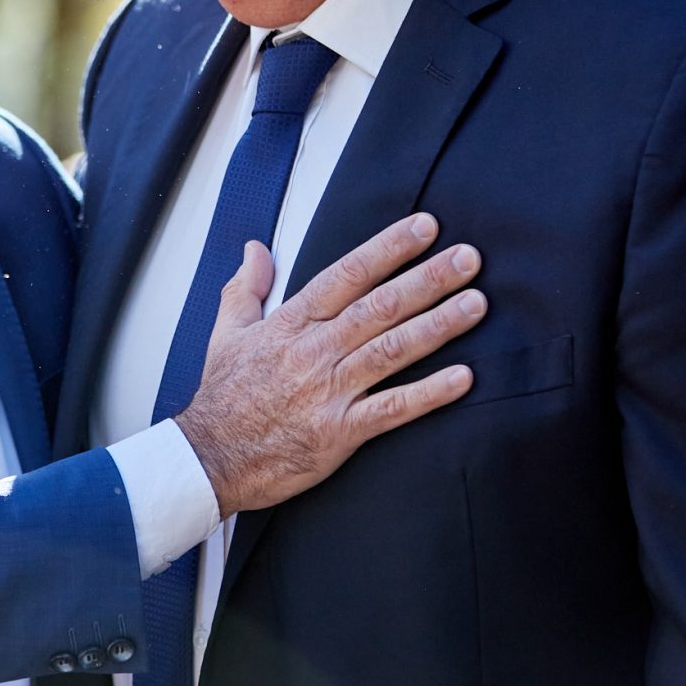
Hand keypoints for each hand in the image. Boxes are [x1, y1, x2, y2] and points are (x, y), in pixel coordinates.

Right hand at [175, 213, 483, 516]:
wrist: (209, 458)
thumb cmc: (222, 398)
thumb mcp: (225, 333)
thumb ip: (245, 287)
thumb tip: (256, 248)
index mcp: (291, 324)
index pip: (347, 274)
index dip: (388, 248)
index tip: (425, 227)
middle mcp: (315, 351)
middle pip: (379, 306)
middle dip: (428, 279)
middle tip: (468, 257)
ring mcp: (330, 391)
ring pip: (392, 349)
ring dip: (438, 325)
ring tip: (476, 303)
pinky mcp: (341, 432)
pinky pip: (393, 408)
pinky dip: (429, 393)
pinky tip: (463, 377)